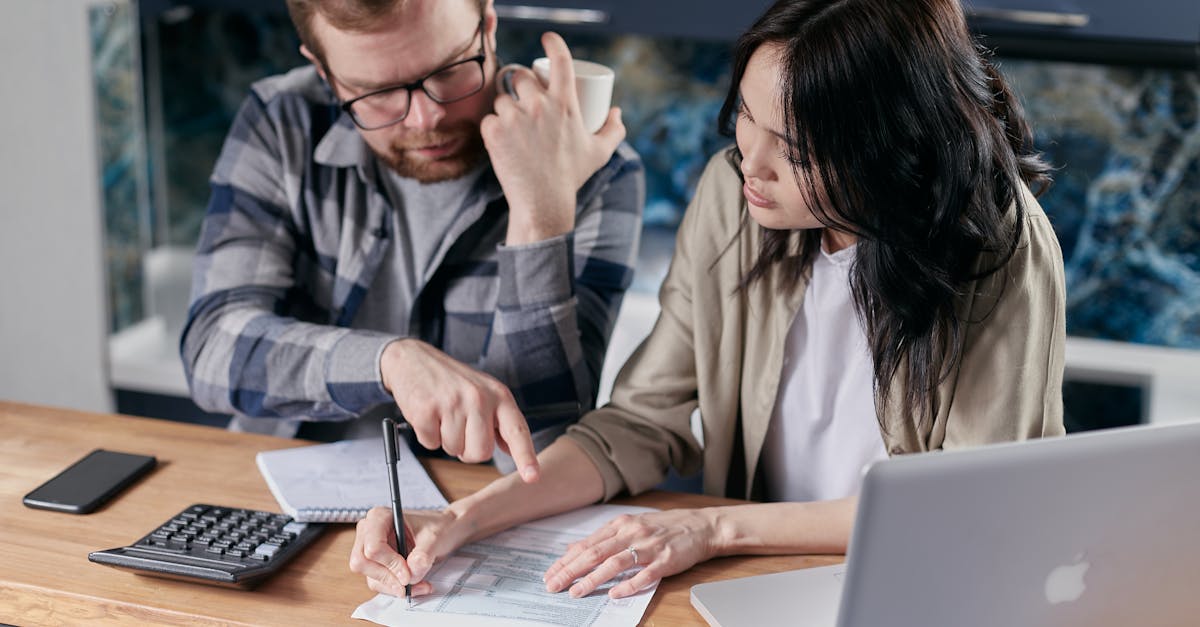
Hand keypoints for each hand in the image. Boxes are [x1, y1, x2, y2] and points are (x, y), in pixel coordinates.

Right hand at [349, 506, 469, 596]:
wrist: (445, 531)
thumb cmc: (438, 526)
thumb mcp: (435, 538)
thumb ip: (423, 555)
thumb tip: (410, 574)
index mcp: (380, 517)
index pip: (372, 546)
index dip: (389, 564)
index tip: (408, 574)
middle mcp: (369, 532)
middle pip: (362, 563)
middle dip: (387, 577)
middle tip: (409, 583)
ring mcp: (370, 548)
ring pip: (370, 576)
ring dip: (394, 586)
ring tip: (420, 585)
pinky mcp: (377, 563)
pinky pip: (379, 582)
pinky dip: (396, 588)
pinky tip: (416, 585)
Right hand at [380, 338, 539, 481]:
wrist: (414, 358)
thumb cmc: (452, 380)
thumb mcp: (484, 392)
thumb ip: (499, 420)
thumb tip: (511, 449)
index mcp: (499, 395)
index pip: (517, 431)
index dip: (526, 457)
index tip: (532, 477)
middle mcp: (479, 398)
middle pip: (481, 452)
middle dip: (468, 450)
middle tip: (459, 427)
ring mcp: (453, 403)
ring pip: (454, 450)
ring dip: (446, 440)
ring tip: (443, 415)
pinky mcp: (427, 409)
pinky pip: (431, 444)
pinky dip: (428, 436)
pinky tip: (428, 414)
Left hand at [482, 32, 625, 244]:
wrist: (543, 202)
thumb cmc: (572, 177)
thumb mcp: (599, 153)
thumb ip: (614, 130)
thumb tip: (615, 112)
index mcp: (565, 104)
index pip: (561, 61)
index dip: (553, 43)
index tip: (547, 38)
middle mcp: (539, 105)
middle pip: (521, 77)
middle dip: (521, 85)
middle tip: (523, 102)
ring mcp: (515, 118)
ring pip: (502, 99)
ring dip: (505, 108)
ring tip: (513, 127)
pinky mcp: (494, 132)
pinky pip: (489, 119)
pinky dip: (493, 128)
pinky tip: (501, 140)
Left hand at [543, 508, 718, 598]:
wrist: (701, 525)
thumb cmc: (664, 527)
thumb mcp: (630, 526)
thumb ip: (602, 538)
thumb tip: (573, 548)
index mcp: (621, 525)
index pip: (586, 545)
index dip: (566, 561)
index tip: (549, 574)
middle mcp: (632, 533)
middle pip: (595, 553)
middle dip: (571, 571)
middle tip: (553, 585)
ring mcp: (648, 546)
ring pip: (615, 563)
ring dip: (593, 578)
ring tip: (576, 592)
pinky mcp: (665, 560)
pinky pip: (645, 574)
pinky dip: (628, 585)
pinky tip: (615, 594)